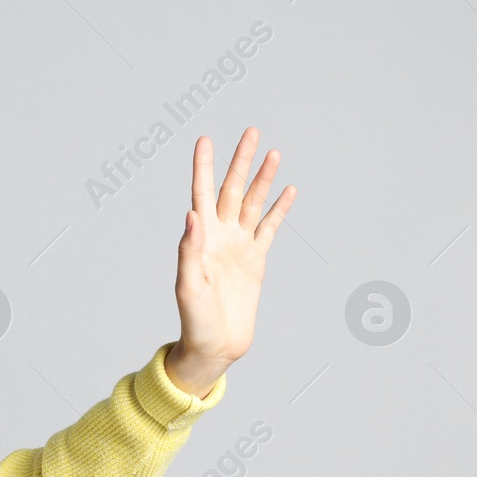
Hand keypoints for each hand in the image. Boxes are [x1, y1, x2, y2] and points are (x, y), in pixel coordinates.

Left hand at [169, 126, 297, 397]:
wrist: (216, 345)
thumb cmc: (195, 319)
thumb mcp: (188, 286)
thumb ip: (189, 250)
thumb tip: (192, 215)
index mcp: (200, 239)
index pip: (201, 194)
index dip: (203, 167)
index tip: (205, 139)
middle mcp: (220, 236)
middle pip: (231, 190)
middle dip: (240, 162)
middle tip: (251, 132)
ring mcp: (239, 246)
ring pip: (253, 203)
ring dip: (263, 179)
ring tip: (274, 152)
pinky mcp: (256, 260)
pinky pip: (270, 228)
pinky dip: (279, 209)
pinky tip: (288, 190)